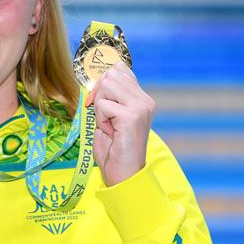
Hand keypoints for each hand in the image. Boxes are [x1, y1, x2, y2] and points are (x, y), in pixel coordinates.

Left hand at [85, 61, 155, 186]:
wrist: (123, 174)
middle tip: (105, 117)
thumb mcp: (109, 116)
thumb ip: (108, 96)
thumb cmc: (113, 148)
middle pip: (110, 75)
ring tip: (109, 124)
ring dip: (100, 107)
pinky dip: (100, 119)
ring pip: (106, 86)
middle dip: (99, 95)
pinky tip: (110, 132)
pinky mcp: (132, 116)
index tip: (99, 101)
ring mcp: (141, 106)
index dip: (102, 82)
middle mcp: (145, 100)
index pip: (120, 69)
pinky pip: (103, 105)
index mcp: (141, 98)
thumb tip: (100, 76)